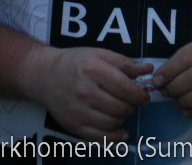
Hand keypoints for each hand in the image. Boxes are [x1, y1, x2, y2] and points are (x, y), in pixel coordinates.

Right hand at [37, 47, 152, 141]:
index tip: (144, 94)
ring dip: (124, 118)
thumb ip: (124, 62)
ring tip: (122, 108)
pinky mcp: (73, 126)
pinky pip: (100, 138)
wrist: (45, 75)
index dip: (140, 94)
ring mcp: (78, 111)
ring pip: (113, 123)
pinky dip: (115, 137)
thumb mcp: (99, 54)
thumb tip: (147, 69)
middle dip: (133, 106)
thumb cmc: (74, 62)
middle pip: (121, 108)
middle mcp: (85, 92)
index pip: (125, 89)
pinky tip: (121, 131)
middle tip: (132, 100)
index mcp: (93, 70)